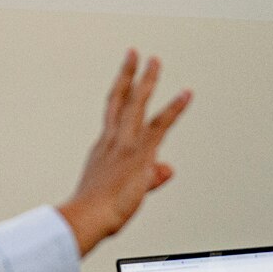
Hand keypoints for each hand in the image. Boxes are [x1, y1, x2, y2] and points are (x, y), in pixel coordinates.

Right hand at [56, 50, 190, 254]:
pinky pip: (160, 124)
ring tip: (155, 61)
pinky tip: (186, 93)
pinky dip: (175, 108)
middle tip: (133, 54)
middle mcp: (112, 140)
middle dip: (127, 75)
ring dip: (147, 80)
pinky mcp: (139, 151)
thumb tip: (167, 170)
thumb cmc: (95, 212)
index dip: (119, 96)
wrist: (86, 217)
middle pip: (119, 99)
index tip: (124, 82)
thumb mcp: (122, 192)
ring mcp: (125, 143)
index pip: (112, 116)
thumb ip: (150, 177)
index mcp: (102, 149)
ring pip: (136, 103)